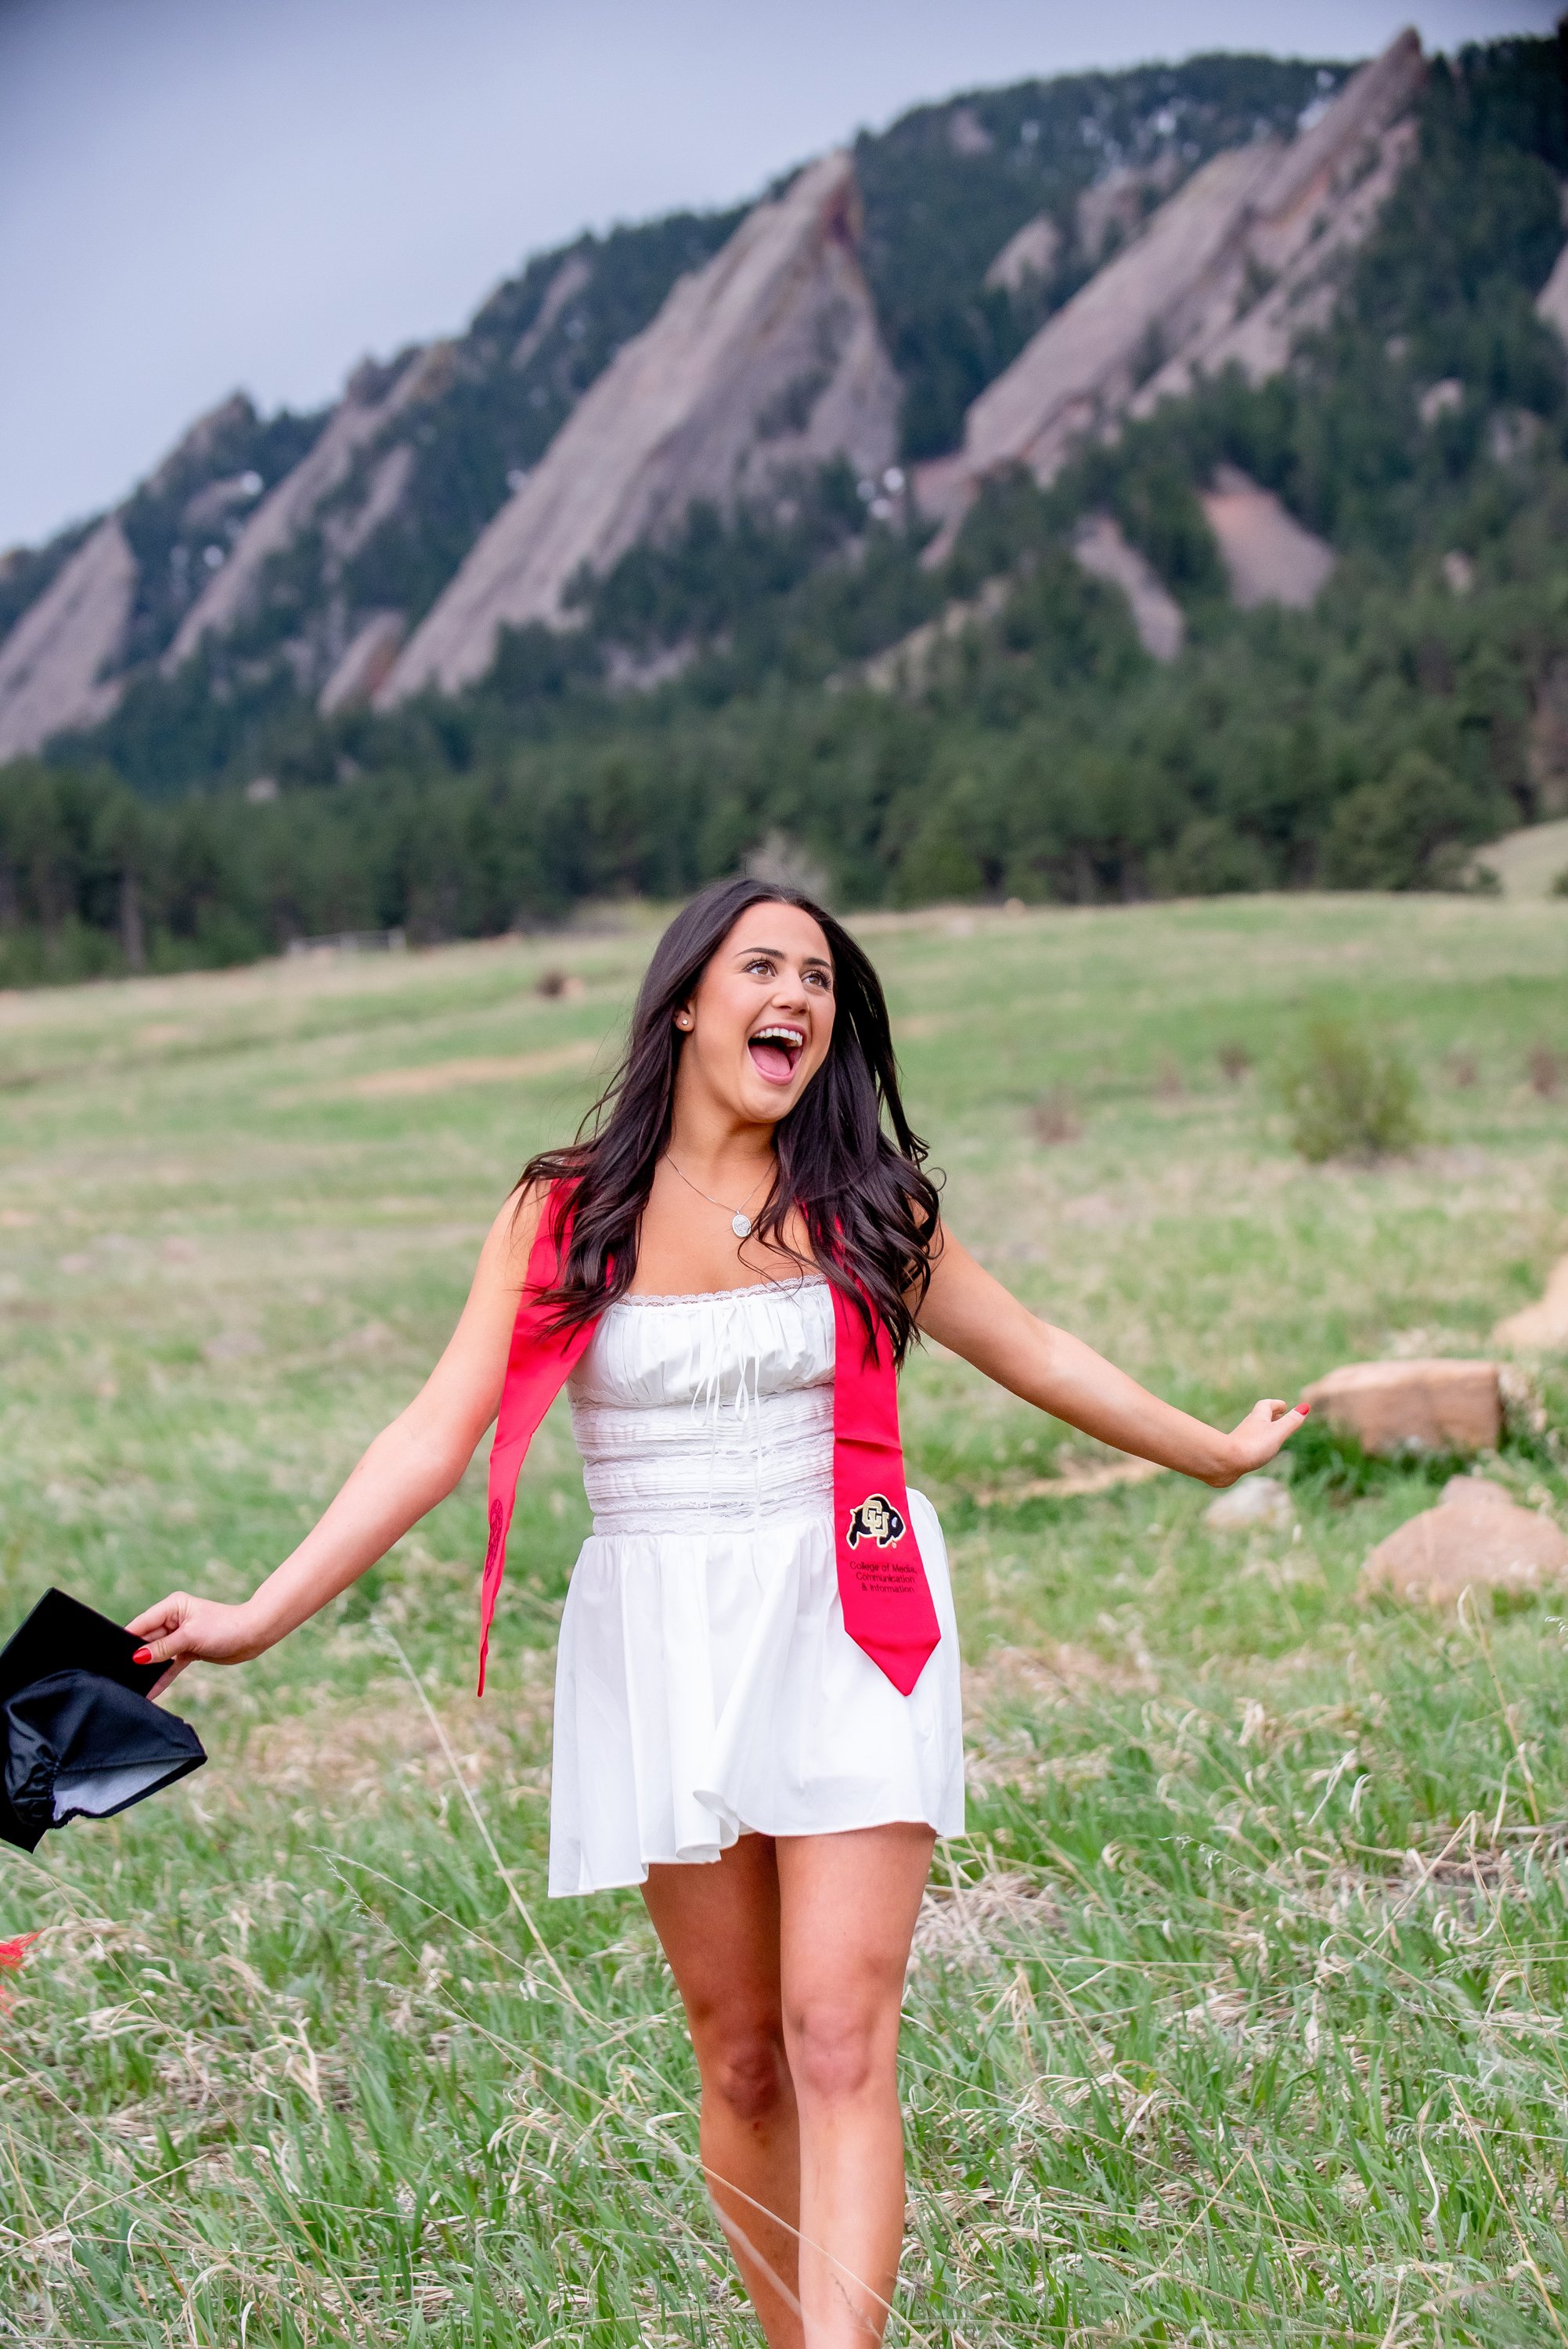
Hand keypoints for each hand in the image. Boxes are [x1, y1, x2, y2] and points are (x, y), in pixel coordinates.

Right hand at [125, 1593, 269, 1696]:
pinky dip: (161, 1677)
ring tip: (130, 1687)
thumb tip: (137, 1657)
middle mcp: (174, 1619)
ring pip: (157, 1654)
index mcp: (172, 1607)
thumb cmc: (224, 1628)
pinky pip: (169, 1665)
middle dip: (136, 1657)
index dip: (126, 1640)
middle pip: (147, 1640)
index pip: (142, 1624)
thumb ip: (163, 1648)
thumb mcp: (190, 1637)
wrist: (253, 1636)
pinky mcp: (188, 1650)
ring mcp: (180, 1635)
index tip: (110, 1656)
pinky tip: (150, 1692)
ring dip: (148, 1670)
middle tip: (118, 1676)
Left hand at [1207, 1399, 1309, 1486]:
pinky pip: (1246, 1445)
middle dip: (1270, 1416)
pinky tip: (1256, 1453)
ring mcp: (1240, 1439)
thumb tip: (1305, 1407)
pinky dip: (1255, 1444)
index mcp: (1258, 1418)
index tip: (1284, 1406)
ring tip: (1271, 1435)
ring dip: (1263, 1430)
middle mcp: (1248, 1426)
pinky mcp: (1235, 1453)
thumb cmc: (1253, 1446)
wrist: (1225, 1463)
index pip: (1266, 1405)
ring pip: (1253, 1431)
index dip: (1276, 1404)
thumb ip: (1291, 1422)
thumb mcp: (1277, 1433)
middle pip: (1259, 1417)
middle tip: (1279, 1416)